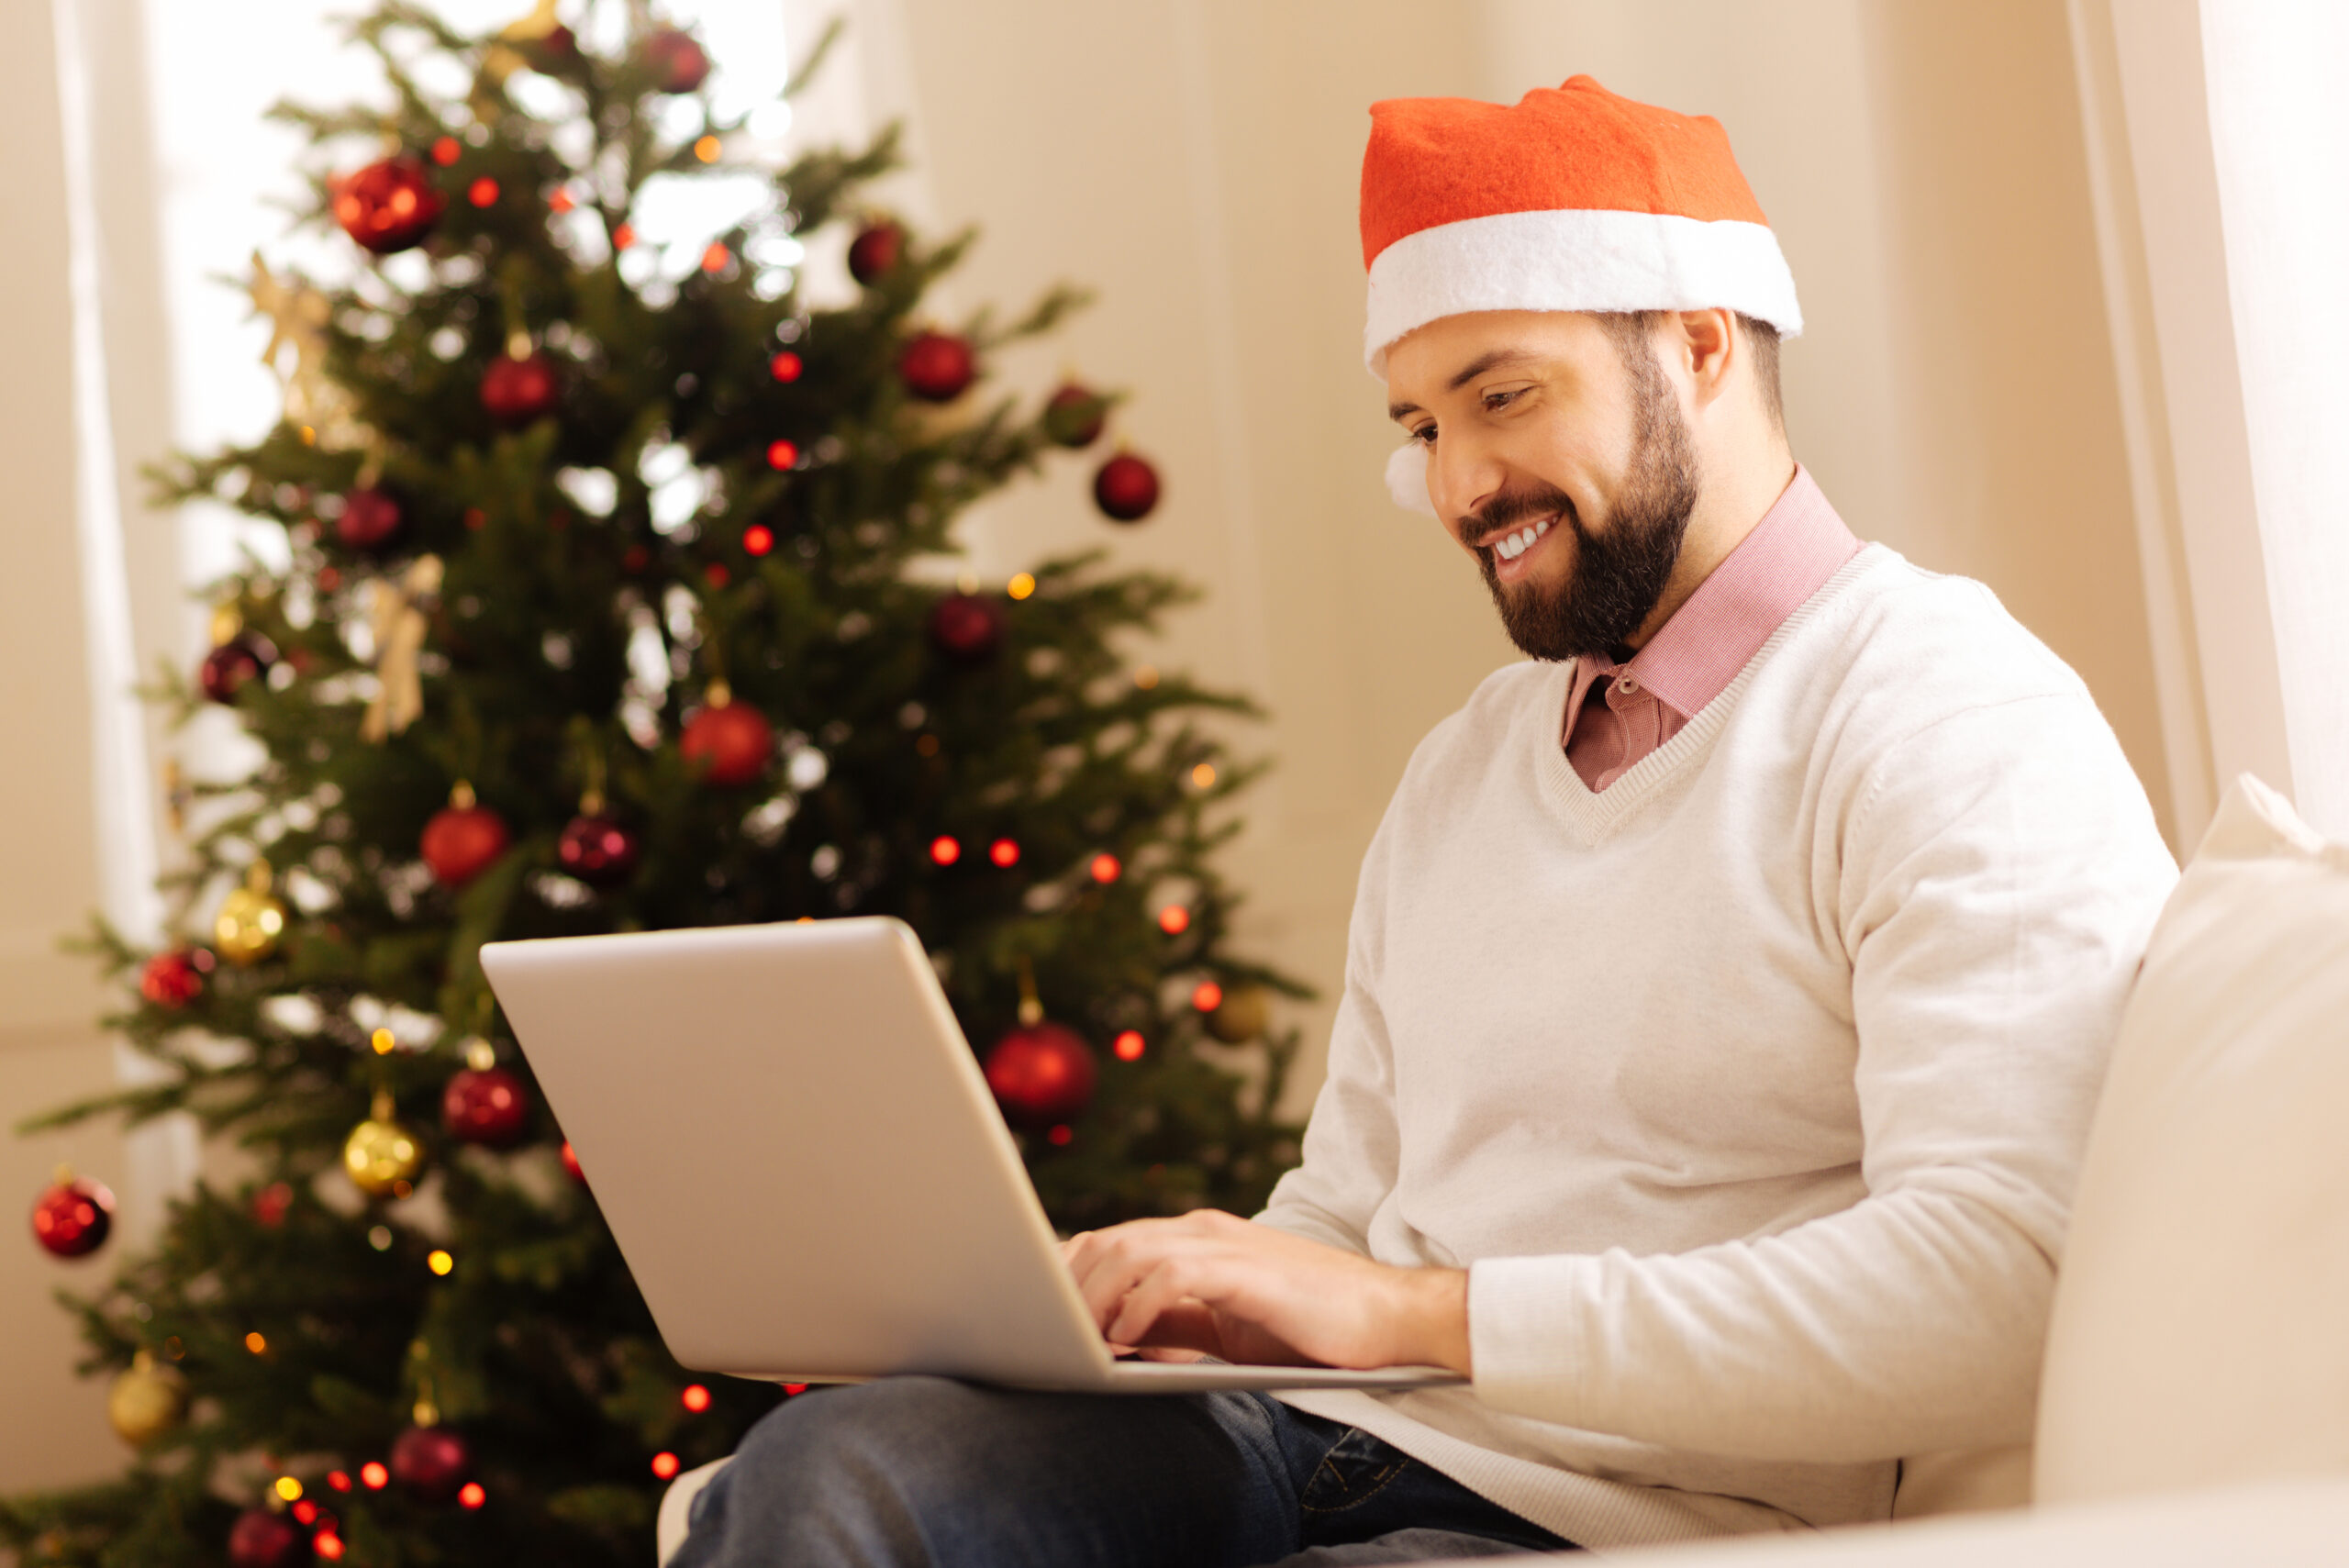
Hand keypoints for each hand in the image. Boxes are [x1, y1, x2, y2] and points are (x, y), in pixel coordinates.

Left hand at [1059, 1210, 1470, 1373]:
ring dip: (1095, 1295)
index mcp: (1197, 1238)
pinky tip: (1125, 1334)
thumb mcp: (1223, 1325)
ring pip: (1133, 1250)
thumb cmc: (1306, 1324)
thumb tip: (1113, 1337)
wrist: (1385, 1318)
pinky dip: (1140, 1303)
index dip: (1069, 1271)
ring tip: (1074, 1337)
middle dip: (1069, 1285)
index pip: (1114, 1240)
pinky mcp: (1248, 1271)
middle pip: (1111, 1240)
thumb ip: (1172, 1321)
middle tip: (1044, 1329)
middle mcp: (1204, 1230)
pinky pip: (1175, 1275)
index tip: (1038, 1309)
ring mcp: (1226, 1246)